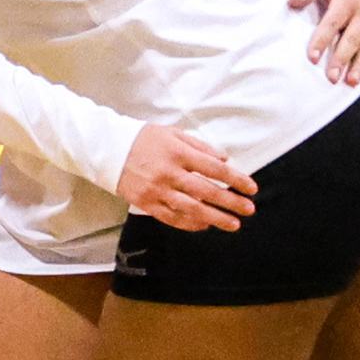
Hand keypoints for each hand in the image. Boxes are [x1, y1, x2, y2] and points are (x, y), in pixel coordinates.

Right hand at [118, 124, 256, 232]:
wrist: (109, 151)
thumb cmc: (144, 139)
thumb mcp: (173, 134)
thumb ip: (200, 146)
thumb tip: (224, 160)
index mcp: (178, 153)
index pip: (214, 169)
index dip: (236, 180)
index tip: (251, 188)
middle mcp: (170, 173)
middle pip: (206, 191)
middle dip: (231, 202)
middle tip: (248, 210)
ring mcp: (158, 190)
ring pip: (191, 208)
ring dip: (215, 218)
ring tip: (233, 224)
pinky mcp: (147, 203)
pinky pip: (172, 217)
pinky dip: (190, 223)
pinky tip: (204, 226)